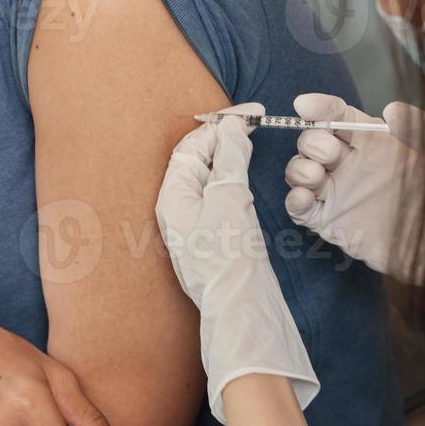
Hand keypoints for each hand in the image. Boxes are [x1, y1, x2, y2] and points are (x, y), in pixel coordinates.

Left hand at [155, 103, 318, 423]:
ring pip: (207, 177)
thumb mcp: (229, 200)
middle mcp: (176, 210)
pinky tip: (247, 175)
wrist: (243, 312)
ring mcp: (193, 225)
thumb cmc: (230, 258)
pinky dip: (233, 178)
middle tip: (253, 122)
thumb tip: (230, 127)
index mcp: (171, 198)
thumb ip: (228, 159)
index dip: (219, 125)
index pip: (190, 147)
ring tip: (252, 141)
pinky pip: (218, 197)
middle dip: (222, 138)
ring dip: (228, 156)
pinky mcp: (212, 238)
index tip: (250, 113)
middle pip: (196, 160)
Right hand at [283, 94, 424, 281]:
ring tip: (316, 175)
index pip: (337, 116)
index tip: (304, 106)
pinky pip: (300, 210)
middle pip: (311, 141)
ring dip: (298, 168)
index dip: (319, 107)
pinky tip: (304, 197)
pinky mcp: (333, 223)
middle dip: (311, 141)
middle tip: (331, 153)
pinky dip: (293, 200)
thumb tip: (389, 110)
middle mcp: (352, 164)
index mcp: (373, 142)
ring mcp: (340, 194)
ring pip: (300, 172)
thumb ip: (418, 125)